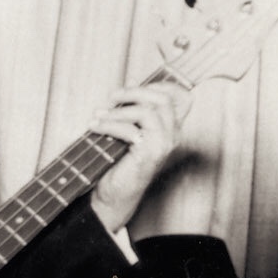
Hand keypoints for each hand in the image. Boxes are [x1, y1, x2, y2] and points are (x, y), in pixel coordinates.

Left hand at [88, 83, 190, 231]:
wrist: (113, 193)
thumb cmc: (118, 160)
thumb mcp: (127, 129)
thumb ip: (132, 109)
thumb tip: (127, 84)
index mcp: (170, 126)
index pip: (182, 97)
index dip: (160, 85)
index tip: (132, 86)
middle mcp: (173, 134)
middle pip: (163, 98)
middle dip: (133, 92)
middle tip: (111, 98)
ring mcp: (164, 145)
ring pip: (149, 111)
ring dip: (118, 110)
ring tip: (98, 115)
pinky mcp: (150, 155)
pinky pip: (131, 130)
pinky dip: (109, 125)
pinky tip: (95, 127)